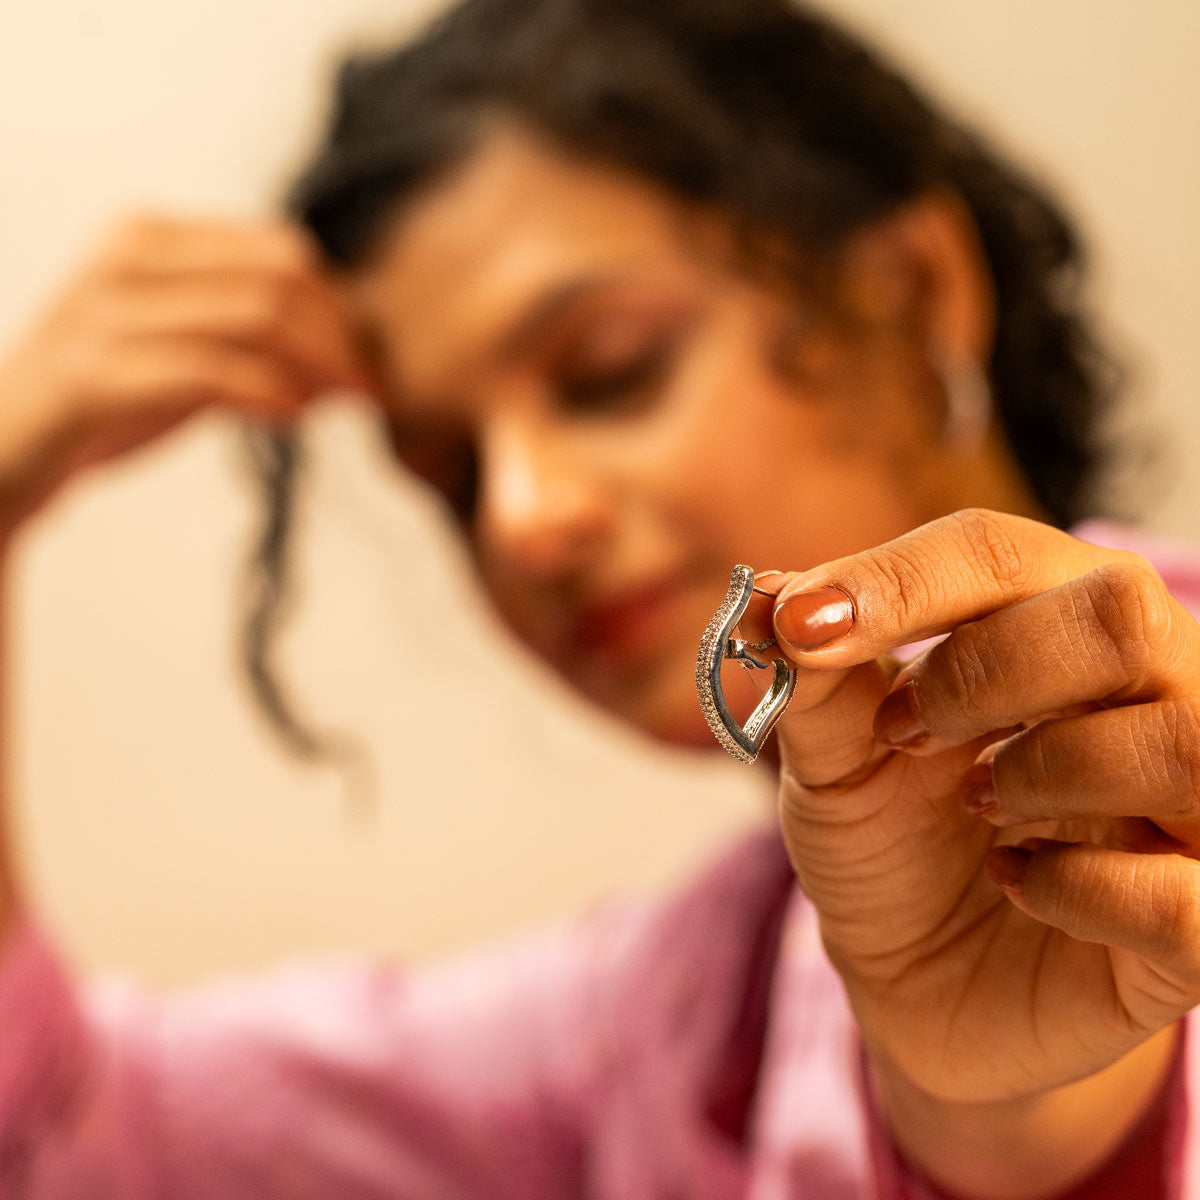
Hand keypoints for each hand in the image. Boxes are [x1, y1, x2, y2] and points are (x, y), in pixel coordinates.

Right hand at [0, 216, 366, 528]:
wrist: (4, 455)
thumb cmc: (107, 403)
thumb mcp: (186, 353)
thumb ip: (252, 340)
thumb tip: (352, 356)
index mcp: (152, 238)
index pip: (282, 250)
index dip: (341, 308)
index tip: (368, 362)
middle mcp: (127, 257)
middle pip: (280, 278)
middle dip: (339, 339)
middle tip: (367, 392)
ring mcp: (106, 311)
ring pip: (256, 317)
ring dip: (315, 369)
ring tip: (336, 407)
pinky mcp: (94, 373)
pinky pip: (210, 372)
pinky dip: (269, 396)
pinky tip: (293, 419)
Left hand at [756, 510, 1199, 1185]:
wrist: (915, 979)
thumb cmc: (888, 841)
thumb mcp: (833, 762)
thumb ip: (813, 681)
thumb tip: (764, 598)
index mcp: (1054, 623)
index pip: (1004, 552)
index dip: (900, 581)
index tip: (803, 624)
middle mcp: (1150, 692)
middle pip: (1121, 614)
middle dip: (986, 669)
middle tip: (907, 732)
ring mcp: (1189, 807)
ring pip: (1183, 741)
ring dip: (1044, 769)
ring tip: (976, 804)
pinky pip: (1189, 895)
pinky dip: (1084, 890)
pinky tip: (1019, 884)